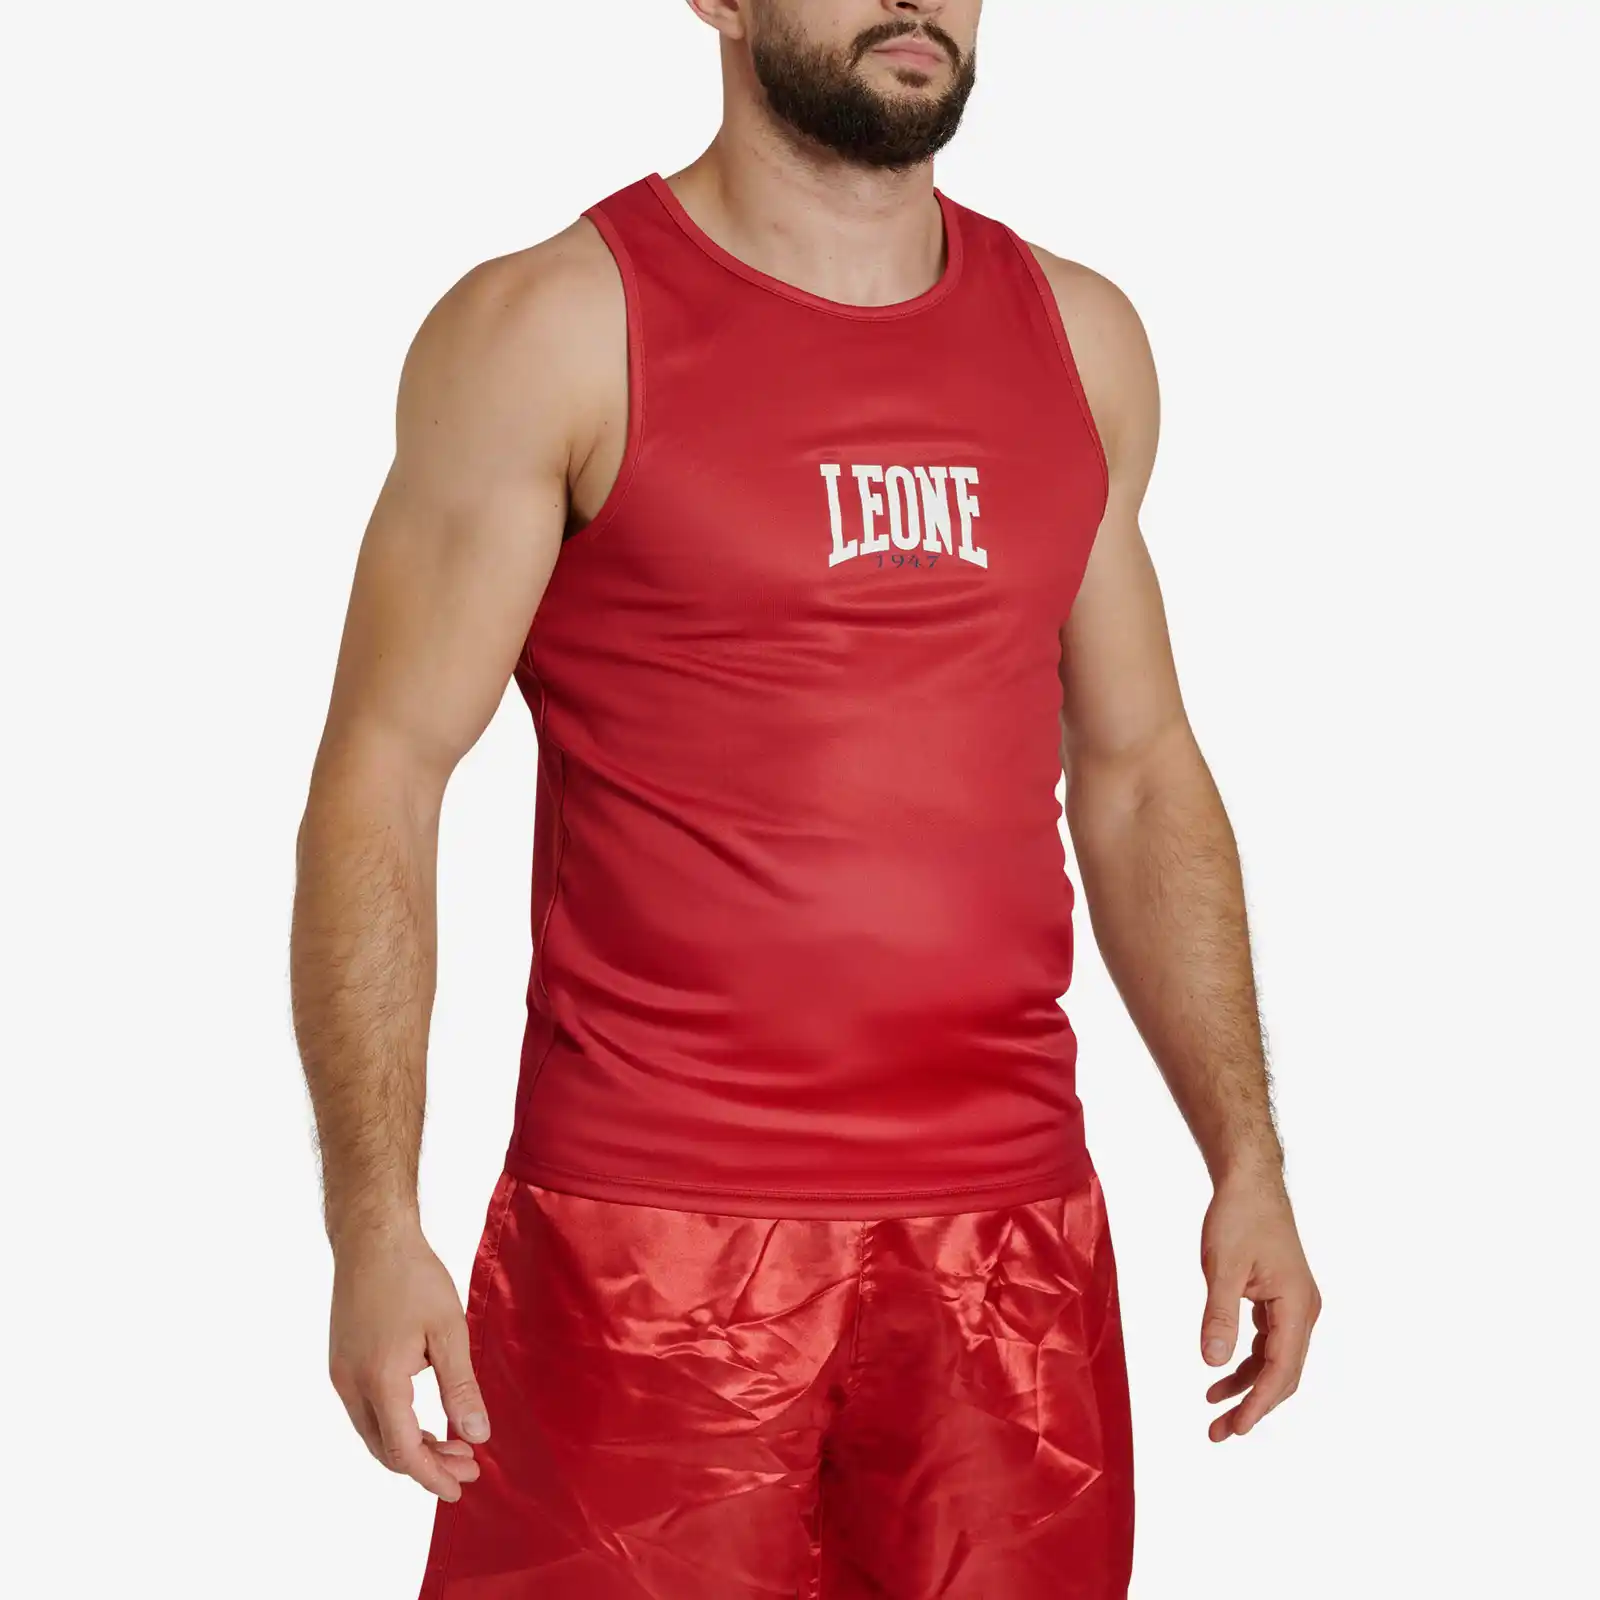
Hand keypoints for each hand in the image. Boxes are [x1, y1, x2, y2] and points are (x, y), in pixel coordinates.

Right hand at [328, 1221, 489, 1499]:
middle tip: (468, 1465)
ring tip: (452, 1444)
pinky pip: (366, 1411)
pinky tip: (423, 1418)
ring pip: (373, 1433)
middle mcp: (351, 1385)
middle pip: (385, 1449)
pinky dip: (394, 1425)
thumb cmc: (413, 1277)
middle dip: (426, 1464)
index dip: (432, 1476)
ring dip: (410, 1446)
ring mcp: (341, 1374)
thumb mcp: (449, 1331)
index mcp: (380, 1380)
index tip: (460, 1488)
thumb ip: (461, 1387)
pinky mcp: (341, 1362)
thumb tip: (477, 1436)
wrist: (372, 1237)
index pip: (403, 1451)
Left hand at [1199, 1171, 1320, 1440]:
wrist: (1250, 1183)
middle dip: (1253, 1405)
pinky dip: (1247, 1361)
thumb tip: (1214, 1363)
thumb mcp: (1221, 1267)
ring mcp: (1294, 1306)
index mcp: (1297, 1306)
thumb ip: (1218, 1316)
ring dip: (1248, 1386)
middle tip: (1218, 1432)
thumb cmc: (1238, 1217)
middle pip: (1283, 1374)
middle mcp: (1303, 1311)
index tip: (1234, 1428)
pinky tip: (1223, 1374)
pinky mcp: (1280, 1299)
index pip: (1282, 1370)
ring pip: (1275, 1360)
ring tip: (1214, 1411)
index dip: (1258, 1404)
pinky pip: (1268, 1342)